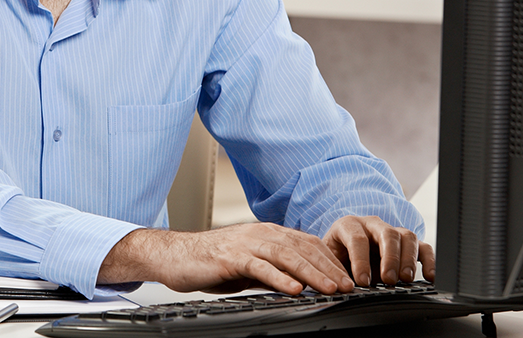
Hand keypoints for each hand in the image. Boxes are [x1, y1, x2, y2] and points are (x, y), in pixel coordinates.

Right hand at [98, 223, 356, 295]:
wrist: (175, 256)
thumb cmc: (211, 262)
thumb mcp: (250, 267)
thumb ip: (274, 271)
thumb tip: (301, 285)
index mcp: (268, 234)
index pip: (307, 244)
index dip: (329, 261)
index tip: (348, 278)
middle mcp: (261, 234)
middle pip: (302, 249)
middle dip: (328, 268)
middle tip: (348, 286)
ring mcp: (246, 243)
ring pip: (287, 256)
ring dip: (312, 273)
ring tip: (330, 288)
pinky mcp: (231, 257)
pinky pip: (260, 267)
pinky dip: (280, 278)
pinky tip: (294, 289)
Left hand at [322, 215, 433, 285]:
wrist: (342, 250)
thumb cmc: (335, 256)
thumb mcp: (329, 261)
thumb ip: (335, 270)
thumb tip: (343, 287)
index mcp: (349, 225)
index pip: (357, 238)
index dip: (361, 260)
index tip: (362, 281)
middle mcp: (372, 225)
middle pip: (387, 233)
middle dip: (390, 257)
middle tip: (389, 279)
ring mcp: (391, 232)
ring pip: (407, 237)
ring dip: (408, 259)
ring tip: (406, 279)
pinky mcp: (406, 243)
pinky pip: (422, 246)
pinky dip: (429, 260)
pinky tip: (430, 276)